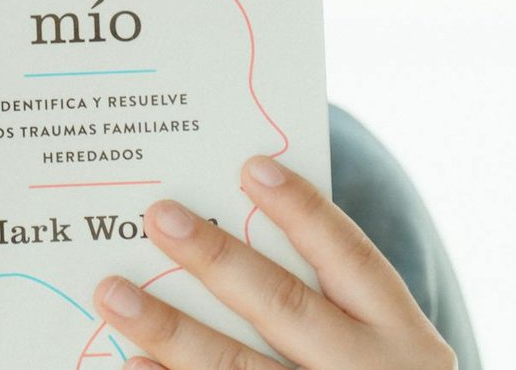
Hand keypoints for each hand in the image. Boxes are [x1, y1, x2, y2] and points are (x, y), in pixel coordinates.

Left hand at [91, 156, 455, 369]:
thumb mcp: (378, 345)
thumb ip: (324, 300)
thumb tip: (223, 229)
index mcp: (402, 337)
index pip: (351, 259)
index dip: (304, 212)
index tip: (253, 166)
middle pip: (285, 307)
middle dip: (217, 260)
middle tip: (159, 216)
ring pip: (239, 368)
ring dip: (171, 329)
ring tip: (114, 293)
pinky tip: (132, 361)